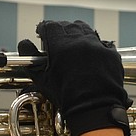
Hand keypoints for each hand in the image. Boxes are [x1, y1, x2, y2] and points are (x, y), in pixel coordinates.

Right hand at [18, 20, 130, 135]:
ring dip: (77, 35)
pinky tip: (90, 56)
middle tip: (56, 42)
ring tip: (73, 47)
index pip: (50, 26)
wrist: (94, 109)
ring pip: (85, 30)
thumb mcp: (41, 79)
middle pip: (67, 26)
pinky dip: (94, 46)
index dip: (43, 29)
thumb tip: (24, 44)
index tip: (42, 34)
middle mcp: (80, 41)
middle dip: (60, 32)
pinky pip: (101, 43)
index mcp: (61, 46)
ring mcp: (97, 46)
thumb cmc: (66, 97)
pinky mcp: (111, 54)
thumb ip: (29, 58)